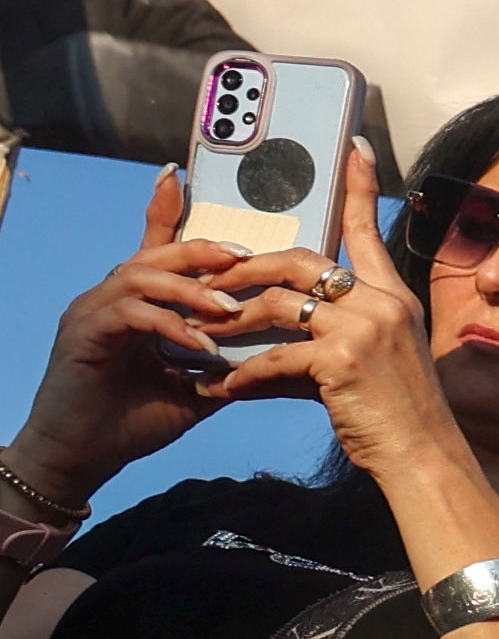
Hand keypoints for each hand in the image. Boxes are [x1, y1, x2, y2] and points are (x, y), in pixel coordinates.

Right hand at [5, 166, 250, 501]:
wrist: (82, 456)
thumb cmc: (133, 421)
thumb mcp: (193, 389)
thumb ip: (226, 365)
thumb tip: (276, 355)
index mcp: (136, 302)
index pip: (156, 248)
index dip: (169, 212)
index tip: (189, 182)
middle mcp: (110, 297)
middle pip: (155, 253)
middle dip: (201, 250)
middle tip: (245, 257)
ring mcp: (92, 311)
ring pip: (141, 275)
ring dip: (191, 289)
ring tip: (230, 308)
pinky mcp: (83, 333)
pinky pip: (130, 314)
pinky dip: (170, 325)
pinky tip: (201, 345)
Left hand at [207, 147, 470, 479]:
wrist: (425, 459)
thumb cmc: (398, 417)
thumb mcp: (373, 364)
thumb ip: (329, 336)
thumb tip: (270, 339)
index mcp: (393, 297)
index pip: (367, 230)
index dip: (358, 187)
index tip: (354, 146)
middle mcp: (382, 303)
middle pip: (301, 259)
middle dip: (245, 268)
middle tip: (208, 279)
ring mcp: (365, 328)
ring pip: (278, 302)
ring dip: (232, 320)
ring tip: (202, 337)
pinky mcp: (342, 360)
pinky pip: (273, 355)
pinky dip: (241, 373)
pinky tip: (221, 389)